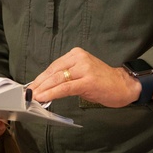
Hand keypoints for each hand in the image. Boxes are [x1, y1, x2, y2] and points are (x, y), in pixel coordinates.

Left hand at [29, 47, 144, 108]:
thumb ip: (66, 76)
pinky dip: (53, 93)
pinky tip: (44, 98)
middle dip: (39, 84)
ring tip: (33, 97)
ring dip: (43, 90)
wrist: (124, 86)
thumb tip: (46, 86)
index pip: (53, 66)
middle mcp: (79, 58)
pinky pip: (65, 88)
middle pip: (53, 72)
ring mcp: (84, 68)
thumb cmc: (102, 81)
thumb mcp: (82, 74)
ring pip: (57, 79)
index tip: (31, 87)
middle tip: (29, 94)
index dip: (40, 78)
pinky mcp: (87, 81)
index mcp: (75, 54)